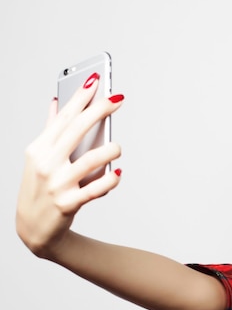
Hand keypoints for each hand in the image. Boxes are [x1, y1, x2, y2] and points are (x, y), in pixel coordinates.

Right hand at [16, 77, 123, 258]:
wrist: (34, 229)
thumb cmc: (41, 189)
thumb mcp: (39, 158)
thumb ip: (51, 130)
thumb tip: (57, 102)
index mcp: (38, 149)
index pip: (63, 117)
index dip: (80, 97)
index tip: (96, 80)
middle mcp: (46, 164)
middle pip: (76, 131)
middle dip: (98, 111)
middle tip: (117, 99)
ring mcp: (57, 184)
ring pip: (89, 160)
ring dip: (109, 150)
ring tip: (118, 147)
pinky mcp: (68, 203)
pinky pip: (94, 190)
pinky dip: (109, 181)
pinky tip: (118, 173)